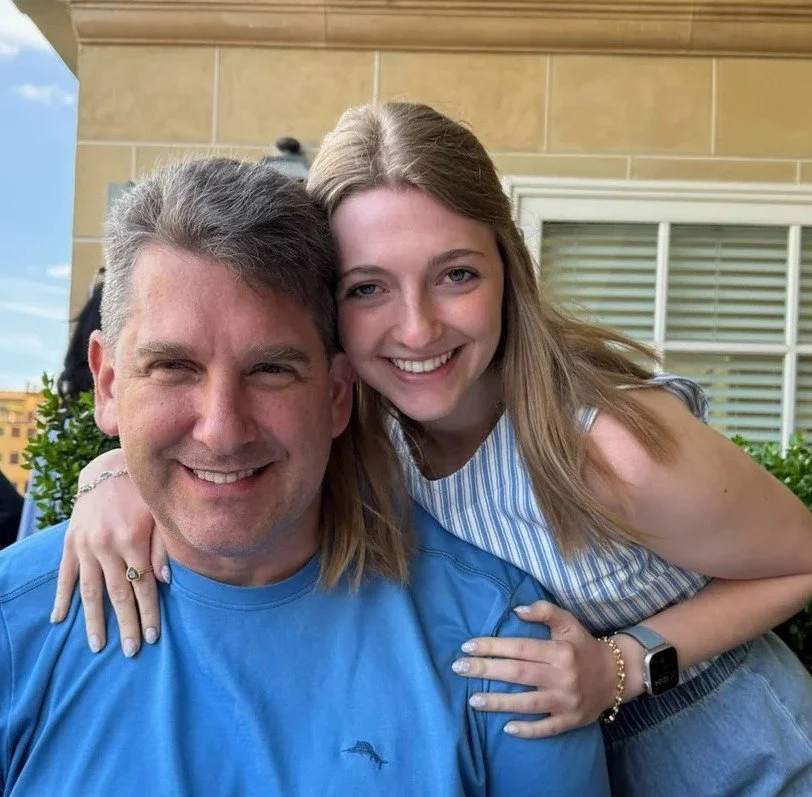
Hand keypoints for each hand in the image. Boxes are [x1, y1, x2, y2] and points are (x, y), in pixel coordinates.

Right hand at [50, 449, 167, 656]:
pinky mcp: (70, 542)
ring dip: (94, 620)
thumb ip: (163, 547)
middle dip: (125, 624)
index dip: (148, 612)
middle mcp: (106, 545)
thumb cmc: (143, 493)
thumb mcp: (160, 514)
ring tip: (98, 646)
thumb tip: (165, 581)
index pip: (143, 585)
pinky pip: (65, 575)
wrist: (108, 468)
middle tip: (130, 651)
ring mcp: (84, 545)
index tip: (153, 637)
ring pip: (89, 590)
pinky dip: (62, 597)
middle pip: (117, 593)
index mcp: (132, 538)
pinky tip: (60, 620)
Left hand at [452, 600, 619, 737]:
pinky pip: (546, 727)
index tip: (467, 646)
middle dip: (486, 671)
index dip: (492, 646)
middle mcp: (562, 676)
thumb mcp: (568, 622)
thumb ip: (544, 611)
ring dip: (498, 702)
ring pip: (527, 703)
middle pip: (517, 674)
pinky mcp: (570, 720)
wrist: (616, 674)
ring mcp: (566, 701)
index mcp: (559, 651)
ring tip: (473, 700)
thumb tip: (516, 610)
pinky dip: (527, 729)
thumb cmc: (584, 646)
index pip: (519, 648)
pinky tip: (506, 728)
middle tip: (459, 669)